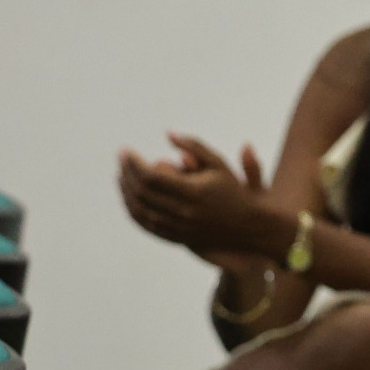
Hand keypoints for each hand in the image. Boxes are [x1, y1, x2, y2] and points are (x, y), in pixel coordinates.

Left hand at [118, 134, 269, 262]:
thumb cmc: (234, 190)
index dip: (134, 163)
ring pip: (140, 210)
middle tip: (122, 158)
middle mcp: (184, 212)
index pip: (151, 176)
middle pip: (142, 192)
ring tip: (122, 175)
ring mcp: (178, 227)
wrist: (248, 226)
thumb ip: (195, 146)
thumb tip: (168, 133)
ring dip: (125, 191)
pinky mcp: (175, 236)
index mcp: (194, 191)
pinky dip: (132, 210)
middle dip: (127, 173)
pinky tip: (129, 196)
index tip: (126, 150)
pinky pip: (145, 225)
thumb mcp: (219, 163)